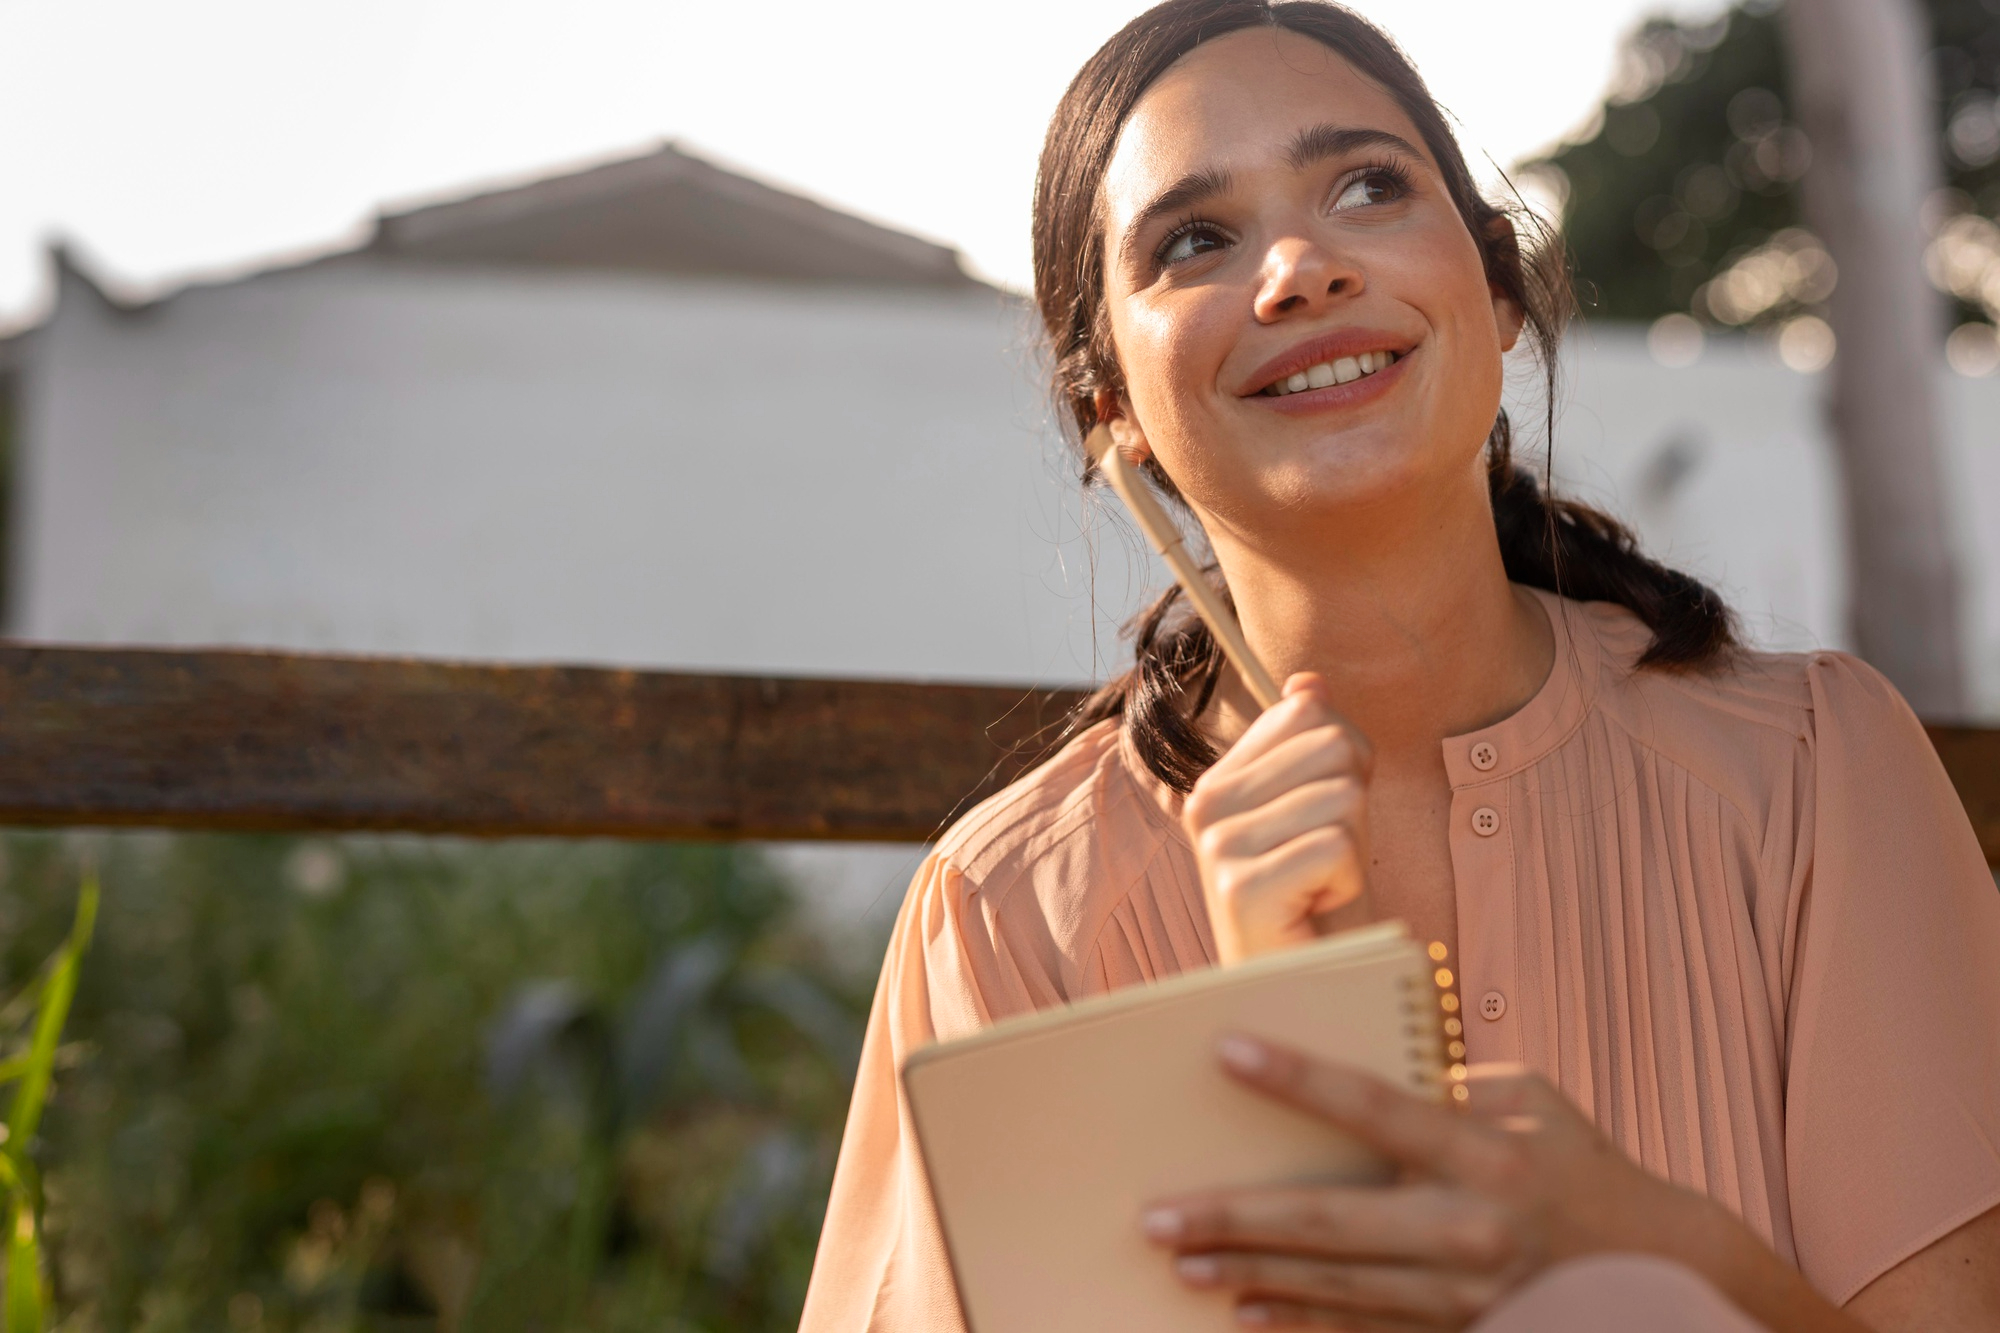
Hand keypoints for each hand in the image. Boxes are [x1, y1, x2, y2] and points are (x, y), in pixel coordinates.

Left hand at [1140, 1035, 1733, 1329]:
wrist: (1661, 1272)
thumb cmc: (1582, 1165)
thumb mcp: (1532, 1102)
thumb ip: (1449, 1085)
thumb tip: (1360, 1068)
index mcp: (1488, 1152)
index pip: (1376, 1107)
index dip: (1299, 1079)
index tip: (1227, 1052)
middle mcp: (1471, 1227)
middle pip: (1329, 1223)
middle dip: (1236, 1219)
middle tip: (1156, 1216)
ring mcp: (1463, 1293)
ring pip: (1333, 1287)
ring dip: (1250, 1273)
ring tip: (1181, 1261)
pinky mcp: (1460, 1332)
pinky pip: (1364, 1330)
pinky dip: (1300, 1320)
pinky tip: (1245, 1309)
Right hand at [1183, 673, 1372, 964]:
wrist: (1302, 986)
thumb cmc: (1315, 902)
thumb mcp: (1322, 810)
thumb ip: (1310, 743)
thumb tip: (1308, 681)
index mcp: (1218, 779)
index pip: (1308, 712)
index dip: (1346, 761)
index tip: (1325, 816)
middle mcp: (1204, 805)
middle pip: (1333, 747)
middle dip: (1355, 805)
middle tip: (1328, 859)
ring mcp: (1217, 846)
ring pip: (1342, 797)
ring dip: (1354, 849)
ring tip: (1320, 887)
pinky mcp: (1241, 888)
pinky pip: (1337, 847)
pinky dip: (1347, 882)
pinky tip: (1317, 909)